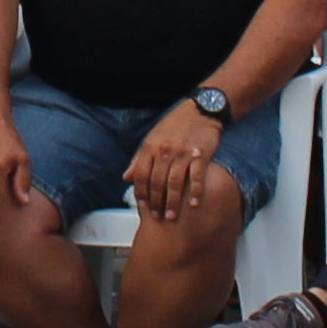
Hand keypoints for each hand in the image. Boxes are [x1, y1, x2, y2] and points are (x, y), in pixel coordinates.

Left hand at [127, 100, 226, 225]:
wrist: (200, 109)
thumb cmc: (175, 125)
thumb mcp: (152, 138)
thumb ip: (139, 159)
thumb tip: (125, 178)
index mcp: (150, 147)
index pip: (140, 174)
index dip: (140, 192)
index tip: (143, 206)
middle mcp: (164, 151)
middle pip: (156, 182)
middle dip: (156, 202)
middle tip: (158, 217)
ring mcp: (182, 153)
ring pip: (174, 182)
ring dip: (173, 202)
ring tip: (172, 216)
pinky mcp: (200, 154)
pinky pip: (196, 176)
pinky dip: (195, 191)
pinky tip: (194, 204)